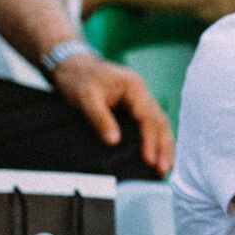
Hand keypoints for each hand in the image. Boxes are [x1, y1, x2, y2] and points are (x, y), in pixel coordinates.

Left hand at [51, 52, 173, 175]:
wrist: (70, 64)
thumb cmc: (78, 78)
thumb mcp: (85, 97)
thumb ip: (100, 118)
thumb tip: (114, 141)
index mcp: (134, 88)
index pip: (148, 118)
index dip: (151, 141)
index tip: (149, 160)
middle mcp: (142, 94)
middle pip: (160, 122)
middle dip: (164, 147)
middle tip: (163, 170)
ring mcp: (140, 100)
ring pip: (159, 124)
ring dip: (164, 146)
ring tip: (164, 168)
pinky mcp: (134, 107)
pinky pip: (150, 125)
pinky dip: (155, 140)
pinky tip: (156, 154)